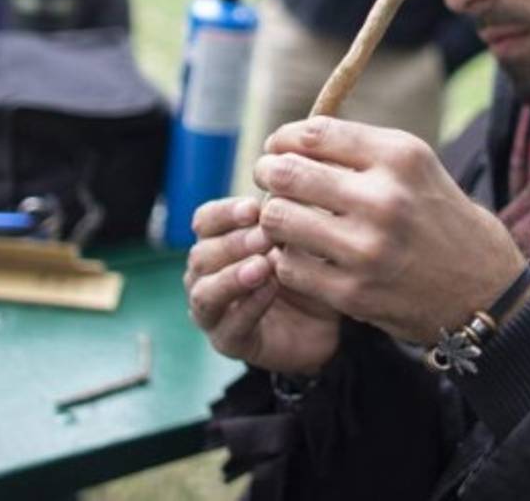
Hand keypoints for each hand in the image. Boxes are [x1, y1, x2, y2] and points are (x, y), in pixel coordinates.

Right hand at [185, 196, 340, 375]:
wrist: (328, 324)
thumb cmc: (308, 272)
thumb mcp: (302, 239)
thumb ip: (289, 217)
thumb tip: (286, 187)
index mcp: (217, 244)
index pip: (204, 221)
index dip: (225, 213)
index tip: (254, 208)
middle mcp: (206, 276)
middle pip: (201, 255)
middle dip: (233, 243)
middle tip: (265, 236)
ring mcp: (214, 311)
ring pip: (205, 292)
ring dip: (233, 276)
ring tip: (262, 266)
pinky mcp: (229, 342)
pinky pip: (229, 326)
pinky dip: (249, 306)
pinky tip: (271, 290)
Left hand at [255, 117, 529, 344]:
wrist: (484, 290)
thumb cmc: (439, 219)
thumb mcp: (416, 167)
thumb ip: (360, 149)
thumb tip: (292, 139)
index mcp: (400, 157)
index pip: (313, 133)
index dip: (282, 139)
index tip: (276, 148)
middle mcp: (385, 199)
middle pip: (288, 173)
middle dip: (268, 173)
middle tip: (267, 178)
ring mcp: (367, 249)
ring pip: (279, 219)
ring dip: (274, 218)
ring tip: (284, 218)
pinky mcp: (354, 292)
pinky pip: (289, 265)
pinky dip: (286, 258)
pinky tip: (300, 254)